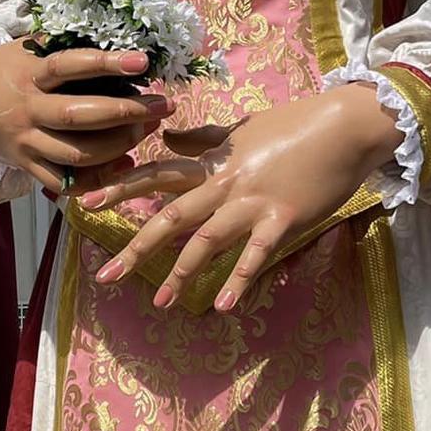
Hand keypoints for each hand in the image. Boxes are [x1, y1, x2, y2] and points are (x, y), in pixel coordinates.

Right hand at [0, 43, 172, 193]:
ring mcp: (27, 141)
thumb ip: (64, 47)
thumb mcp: (27, 49)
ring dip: (118, 145)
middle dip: (126, 113)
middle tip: (162, 105)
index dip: (106, 63)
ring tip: (147, 130)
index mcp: (29, 74)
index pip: (69, 66)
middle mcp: (28, 109)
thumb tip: (116, 37)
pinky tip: (125, 164)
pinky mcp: (26, 165)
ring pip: (77, 153)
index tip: (142, 60)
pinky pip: (64, 181)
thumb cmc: (4, 68)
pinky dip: (97, 178)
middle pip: (79, 116)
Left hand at [76, 84, 400, 313]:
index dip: (121, 187)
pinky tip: (223, 306)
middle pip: (172, 216)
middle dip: (137, 247)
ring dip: (183, 273)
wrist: (345, 125)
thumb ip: (203, 137)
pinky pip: (257, 254)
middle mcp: (225, 183)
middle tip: (107, 276)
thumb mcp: (242, 128)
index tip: (86, 202)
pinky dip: (239, 280)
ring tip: (162, 303)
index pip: (157, 173)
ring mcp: (254, 202)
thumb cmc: (295, 124)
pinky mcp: (284, 218)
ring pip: (208, 239)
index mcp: (213, 161)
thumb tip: (168, 137)